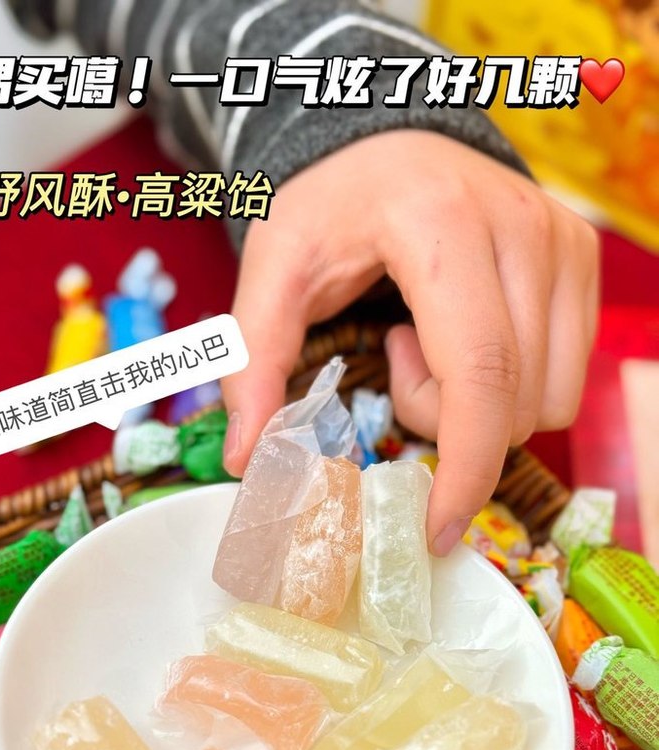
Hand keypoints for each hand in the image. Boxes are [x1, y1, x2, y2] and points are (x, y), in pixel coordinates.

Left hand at [221, 129, 598, 554]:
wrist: (391, 141)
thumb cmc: (329, 205)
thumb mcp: (273, 268)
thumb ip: (253, 360)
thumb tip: (245, 461)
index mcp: (439, 225)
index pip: (479, 371)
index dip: (464, 466)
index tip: (438, 529)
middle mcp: (521, 228)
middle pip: (510, 400)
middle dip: (445, 420)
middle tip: (395, 356)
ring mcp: (563, 241)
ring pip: (546, 400)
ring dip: (480, 405)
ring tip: (431, 339)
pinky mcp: (583, 256)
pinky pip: (567, 377)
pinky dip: (514, 385)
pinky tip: (467, 331)